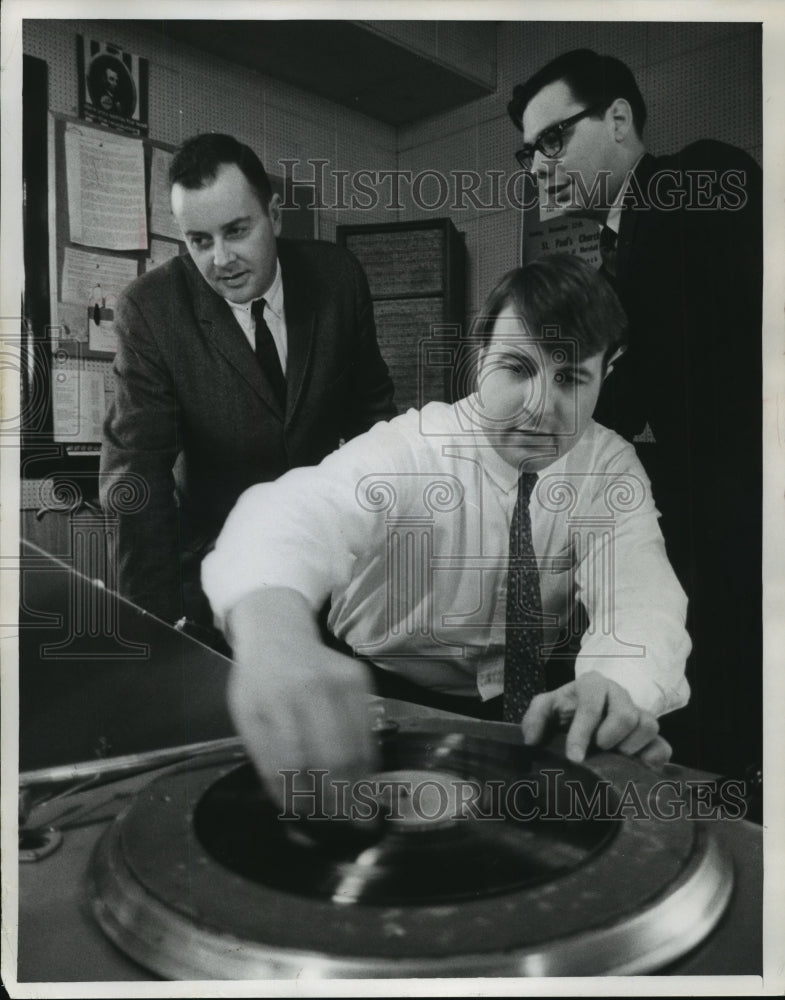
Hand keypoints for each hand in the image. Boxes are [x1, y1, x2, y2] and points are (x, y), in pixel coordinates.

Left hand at [226, 588, 378, 818]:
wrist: (278, 632)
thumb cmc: (257, 681)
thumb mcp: (247, 716)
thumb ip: (266, 758)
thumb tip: (292, 803)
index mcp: (270, 702)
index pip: (290, 763)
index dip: (300, 796)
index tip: (306, 818)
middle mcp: (307, 689)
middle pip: (331, 759)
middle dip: (339, 799)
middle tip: (346, 825)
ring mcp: (337, 681)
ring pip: (356, 747)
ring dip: (358, 785)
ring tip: (359, 812)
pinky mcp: (360, 679)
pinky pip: (368, 730)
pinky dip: (368, 760)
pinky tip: (363, 777)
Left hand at [521, 671, 671, 767]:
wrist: (587, 713)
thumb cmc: (566, 709)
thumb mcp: (547, 707)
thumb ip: (535, 716)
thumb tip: (531, 740)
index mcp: (593, 684)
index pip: (592, 705)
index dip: (582, 732)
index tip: (574, 757)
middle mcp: (619, 694)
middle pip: (626, 716)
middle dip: (609, 738)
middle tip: (596, 749)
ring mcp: (638, 713)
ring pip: (649, 726)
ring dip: (630, 747)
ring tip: (613, 756)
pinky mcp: (651, 735)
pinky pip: (663, 745)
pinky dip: (654, 757)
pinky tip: (638, 765)